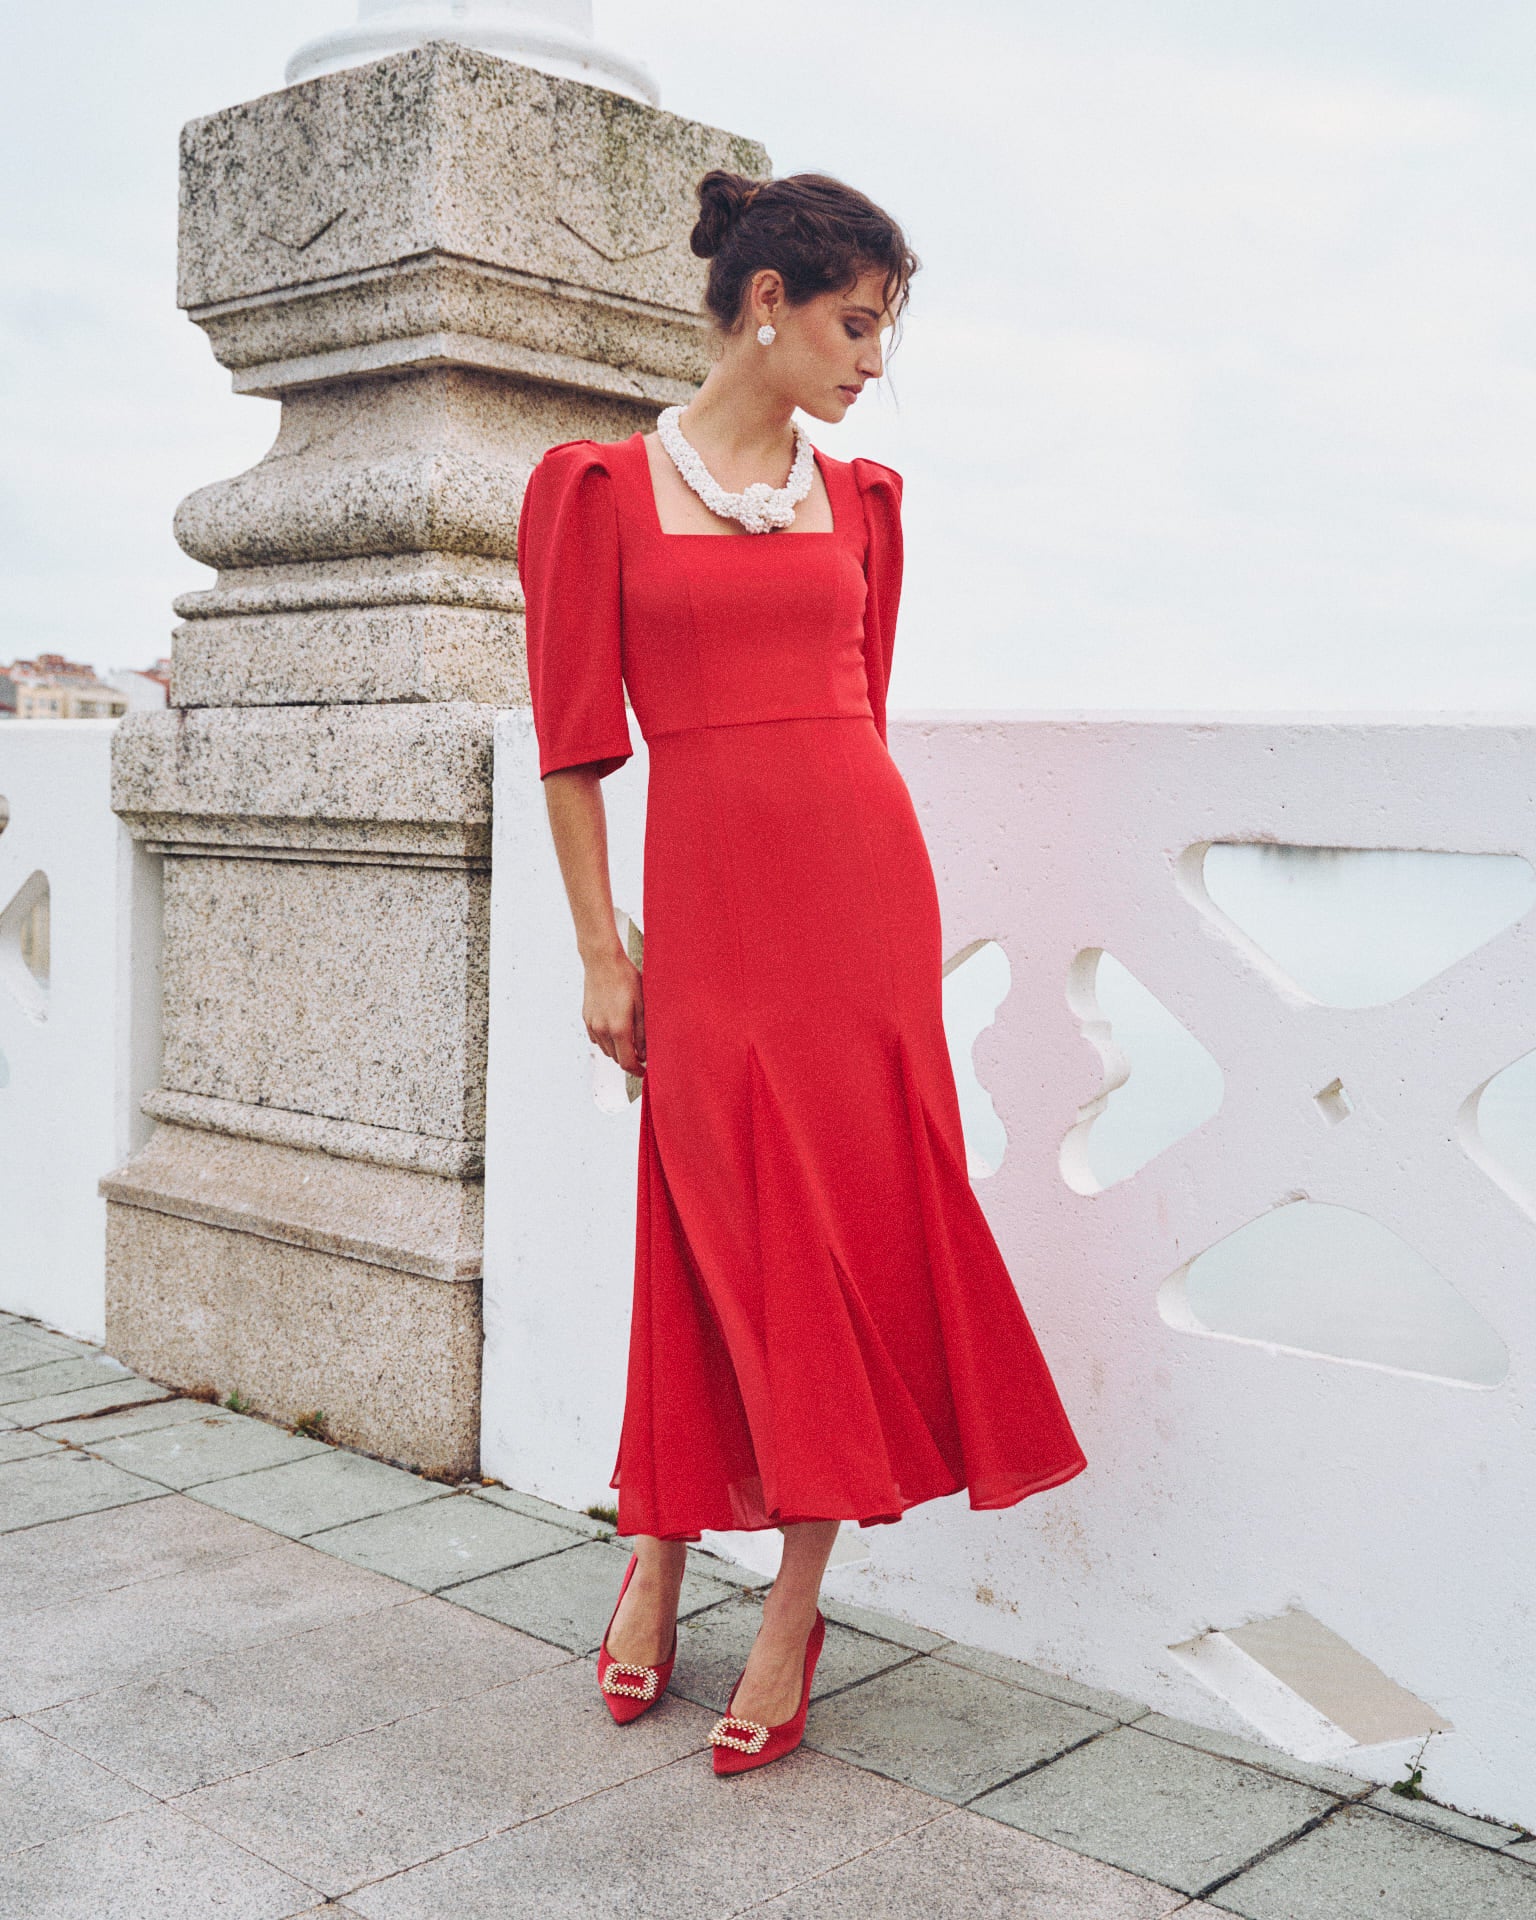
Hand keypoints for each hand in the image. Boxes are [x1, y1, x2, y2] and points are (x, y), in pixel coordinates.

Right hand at [584, 946, 645, 1075]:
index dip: (637, 1070)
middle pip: (616, 1058)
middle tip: (642, 1053)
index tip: (644, 1071)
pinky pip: (597, 1039)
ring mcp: (592, 1025)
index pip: (627, 1062)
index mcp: (619, 1028)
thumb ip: (643, 1033)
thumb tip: (644, 1054)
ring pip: (606, 1049)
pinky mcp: (587, 1018)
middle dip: (629, 1059)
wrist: (602, 961)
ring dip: (618, 1050)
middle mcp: (602, 1030)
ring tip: (631, 1039)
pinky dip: (607, 1040)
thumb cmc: (626, 979)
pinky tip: (616, 1029)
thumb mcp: (642, 1005)